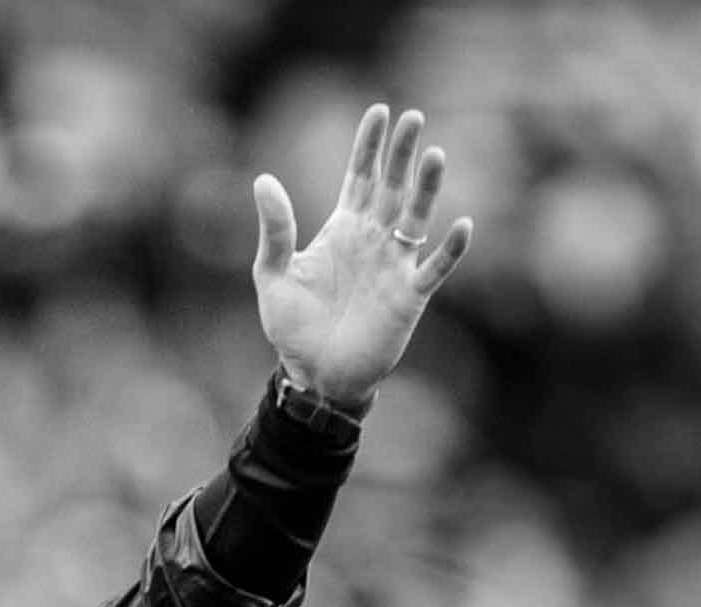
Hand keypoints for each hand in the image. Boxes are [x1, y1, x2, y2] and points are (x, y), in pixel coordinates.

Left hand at [252, 104, 472, 407]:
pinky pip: (434, 268)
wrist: (313, 375)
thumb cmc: (293, 328)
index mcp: (343, 230)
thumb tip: (264, 180)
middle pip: (393, 187)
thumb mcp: (273, 274)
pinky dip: (449, 249)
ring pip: (416, 217)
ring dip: (427, 188)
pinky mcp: (409, 295)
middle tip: (413, 116)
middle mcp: (373, 240)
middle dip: (402, 153)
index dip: (369, 147)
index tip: (378, 112)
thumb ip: (275, 229)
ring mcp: (394, 265)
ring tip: (435, 154)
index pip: (360, 178)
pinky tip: (460, 224)